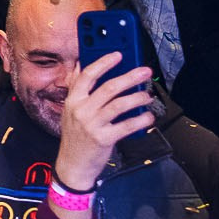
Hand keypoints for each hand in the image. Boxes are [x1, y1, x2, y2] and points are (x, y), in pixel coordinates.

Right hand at [54, 53, 157, 191]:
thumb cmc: (75, 136)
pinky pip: (126, 126)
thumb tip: (83, 68)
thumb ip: (78, 91)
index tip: (118, 55)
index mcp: (72, 101)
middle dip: (129, 77)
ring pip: (119, 105)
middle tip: (144, 71)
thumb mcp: (71, 112)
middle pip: (108, 88)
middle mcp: (81, 110)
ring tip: (147, 95)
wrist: (73, 164)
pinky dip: (140, 120)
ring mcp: (92, 125)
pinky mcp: (104, 138)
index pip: (86, 76)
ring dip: (137, 98)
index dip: (103, 63)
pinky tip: (147, 116)